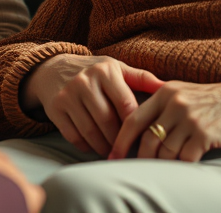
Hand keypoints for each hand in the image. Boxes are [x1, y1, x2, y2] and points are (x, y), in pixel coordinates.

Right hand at [21, 53, 164, 155]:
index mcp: (106, 70)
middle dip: (119, 140)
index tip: (142, 137)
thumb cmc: (94, 71)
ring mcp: (68, 95)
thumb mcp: (117, 68)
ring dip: (103, 146)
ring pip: (90, 131)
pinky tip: (94, 146)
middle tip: (128, 150)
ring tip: (113, 151)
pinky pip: (73, 135)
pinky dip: (86, 145)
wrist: (53, 68)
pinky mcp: (55, 108)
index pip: (126, 104)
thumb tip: (167, 87)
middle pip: (107, 121)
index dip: (135, 125)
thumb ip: (142, 78)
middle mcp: (85, 81)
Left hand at [110, 75, 220, 161]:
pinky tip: (186, 166)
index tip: (112, 156)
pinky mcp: (204, 134)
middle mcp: (175, 103)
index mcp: (164, 92)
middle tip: (137, 171)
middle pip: (147, 140)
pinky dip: (183, 166)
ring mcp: (190, 118)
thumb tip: (136, 131)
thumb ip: (161, 106)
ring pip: (165, 152)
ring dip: (165, 164)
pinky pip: (185, 159)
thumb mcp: (183, 93)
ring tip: (167, 168)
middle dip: (141, 159)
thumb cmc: (212, 101)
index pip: (133, 119)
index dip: (121, 141)